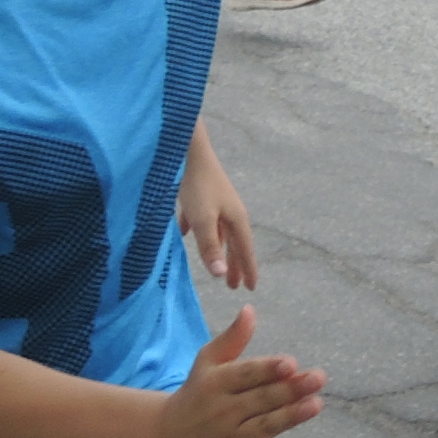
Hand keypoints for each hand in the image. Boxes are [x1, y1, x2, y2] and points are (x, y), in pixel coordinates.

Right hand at [149, 306, 324, 437]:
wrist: (167, 436)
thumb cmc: (197, 392)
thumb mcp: (207, 362)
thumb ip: (232, 339)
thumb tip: (250, 309)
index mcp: (216, 383)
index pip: (246, 374)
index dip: (268, 369)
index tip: (291, 363)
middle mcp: (223, 411)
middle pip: (261, 399)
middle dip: (290, 389)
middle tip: (318, 378)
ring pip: (265, 426)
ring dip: (291, 416)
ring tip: (316, 405)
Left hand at [180, 156, 256, 292]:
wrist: (189, 148)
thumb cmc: (197, 184)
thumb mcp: (203, 220)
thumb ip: (210, 246)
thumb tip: (220, 274)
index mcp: (236, 218)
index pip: (245, 250)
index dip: (248, 269)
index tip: (250, 288)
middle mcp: (230, 211)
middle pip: (234, 243)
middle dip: (234, 264)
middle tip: (233, 286)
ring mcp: (217, 202)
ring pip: (220, 233)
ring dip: (219, 250)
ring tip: (217, 265)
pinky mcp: (202, 194)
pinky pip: (202, 219)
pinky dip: (198, 231)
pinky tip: (187, 234)